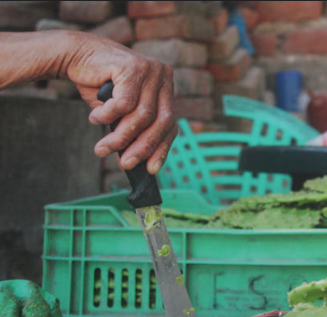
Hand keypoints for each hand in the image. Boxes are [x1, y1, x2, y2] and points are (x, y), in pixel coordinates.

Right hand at [64, 31, 177, 174]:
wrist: (76, 56)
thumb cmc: (101, 87)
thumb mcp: (122, 113)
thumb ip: (132, 131)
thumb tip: (135, 162)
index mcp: (165, 88)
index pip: (170, 124)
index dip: (161, 148)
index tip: (151, 169)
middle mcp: (163, 77)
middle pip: (161, 122)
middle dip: (142, 147)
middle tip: (124, 164)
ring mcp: (150, 70)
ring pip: (141, 116)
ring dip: (120, 137)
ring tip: (101, 148)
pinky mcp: (133, 67)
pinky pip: (124, 104)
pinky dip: (107, 116)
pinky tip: (94, 118)